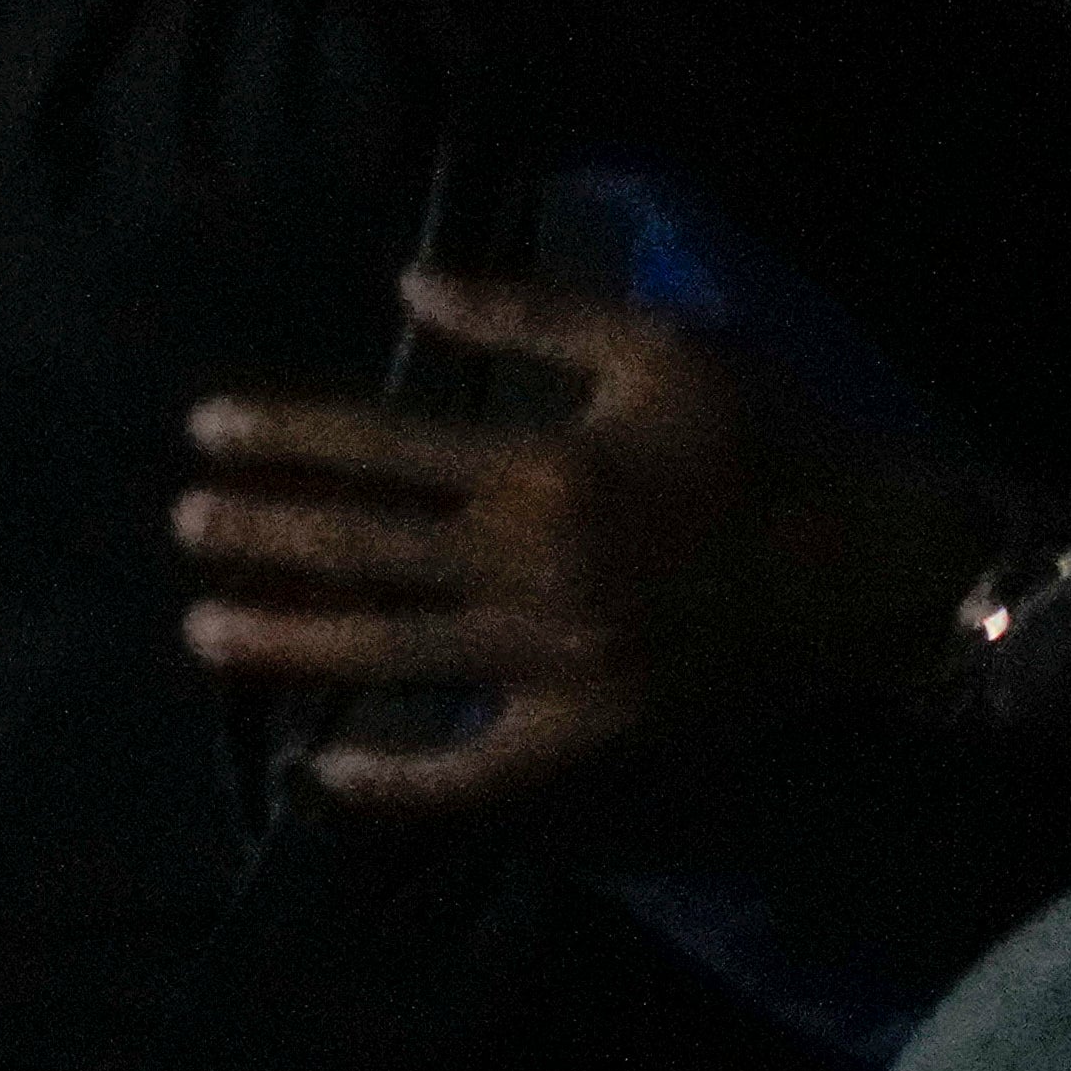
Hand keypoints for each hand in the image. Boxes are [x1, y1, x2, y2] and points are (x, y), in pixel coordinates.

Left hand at [176, 269, 990, 809]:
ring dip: (293, 644)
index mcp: (547, 471)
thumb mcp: (660, 347)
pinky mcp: (598, 736)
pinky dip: (402, 782)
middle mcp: (537, 571)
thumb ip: (530, 313)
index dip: (286, 437)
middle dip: (264, 536)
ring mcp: (563, 664)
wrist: (890, 566)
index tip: (204, 430)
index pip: (380, 450)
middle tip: (180, 526)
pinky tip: (324, 773)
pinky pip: (482, 772)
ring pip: (398, 655)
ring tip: (204, 631)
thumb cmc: (775, 440)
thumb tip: (409, 288)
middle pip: (368, 552)